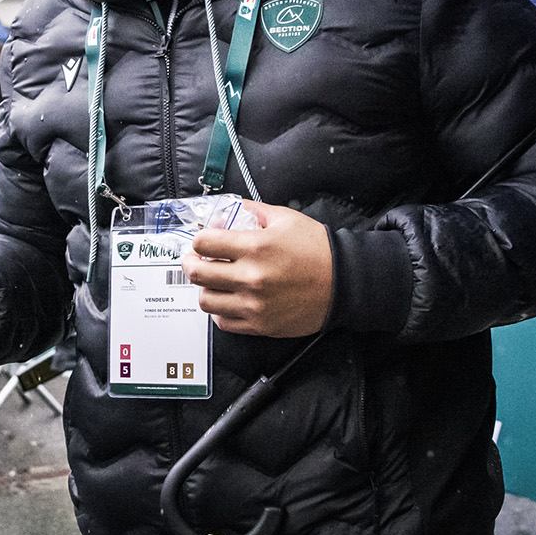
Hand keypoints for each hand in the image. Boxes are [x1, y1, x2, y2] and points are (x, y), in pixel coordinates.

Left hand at [183, 199, 333, 337]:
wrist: (344, 283)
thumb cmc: (318, 250)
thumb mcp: (286, 218)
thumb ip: (253, 211)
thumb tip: (231, 210)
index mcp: (255, 247)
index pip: (204, 243)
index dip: (199, 239)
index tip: (202, 241)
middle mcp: (251, 277)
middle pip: (197, 273)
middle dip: (191, 263)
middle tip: (195, 260)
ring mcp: (254, 304)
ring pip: (206, 300)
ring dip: (205, 288)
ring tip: (213, 281)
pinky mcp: (261, 324)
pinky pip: (224, 322)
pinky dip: (220, 311)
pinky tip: (228, 300)